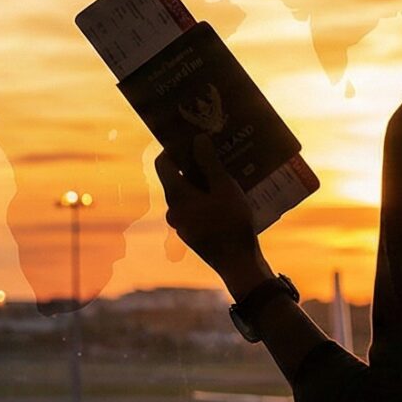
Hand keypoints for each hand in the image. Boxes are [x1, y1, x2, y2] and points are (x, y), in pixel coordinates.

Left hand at [154, 132, 261, 275]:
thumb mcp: (224, 188)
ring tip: (225, 169)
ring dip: (203, 181)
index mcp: (176, 196)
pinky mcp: (194, 233)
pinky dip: (207, 197)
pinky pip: (196, 208)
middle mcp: (173, 209)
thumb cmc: (232, 223)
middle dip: (194, 163)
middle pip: (177, 178)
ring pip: (188, 194)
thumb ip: (209, 163)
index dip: (174, 148)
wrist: (238, 263)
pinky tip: (228, 193)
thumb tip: (197, 139)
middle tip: (214, 150)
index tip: (191, 137)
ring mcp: (182, 223)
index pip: (163, 163)